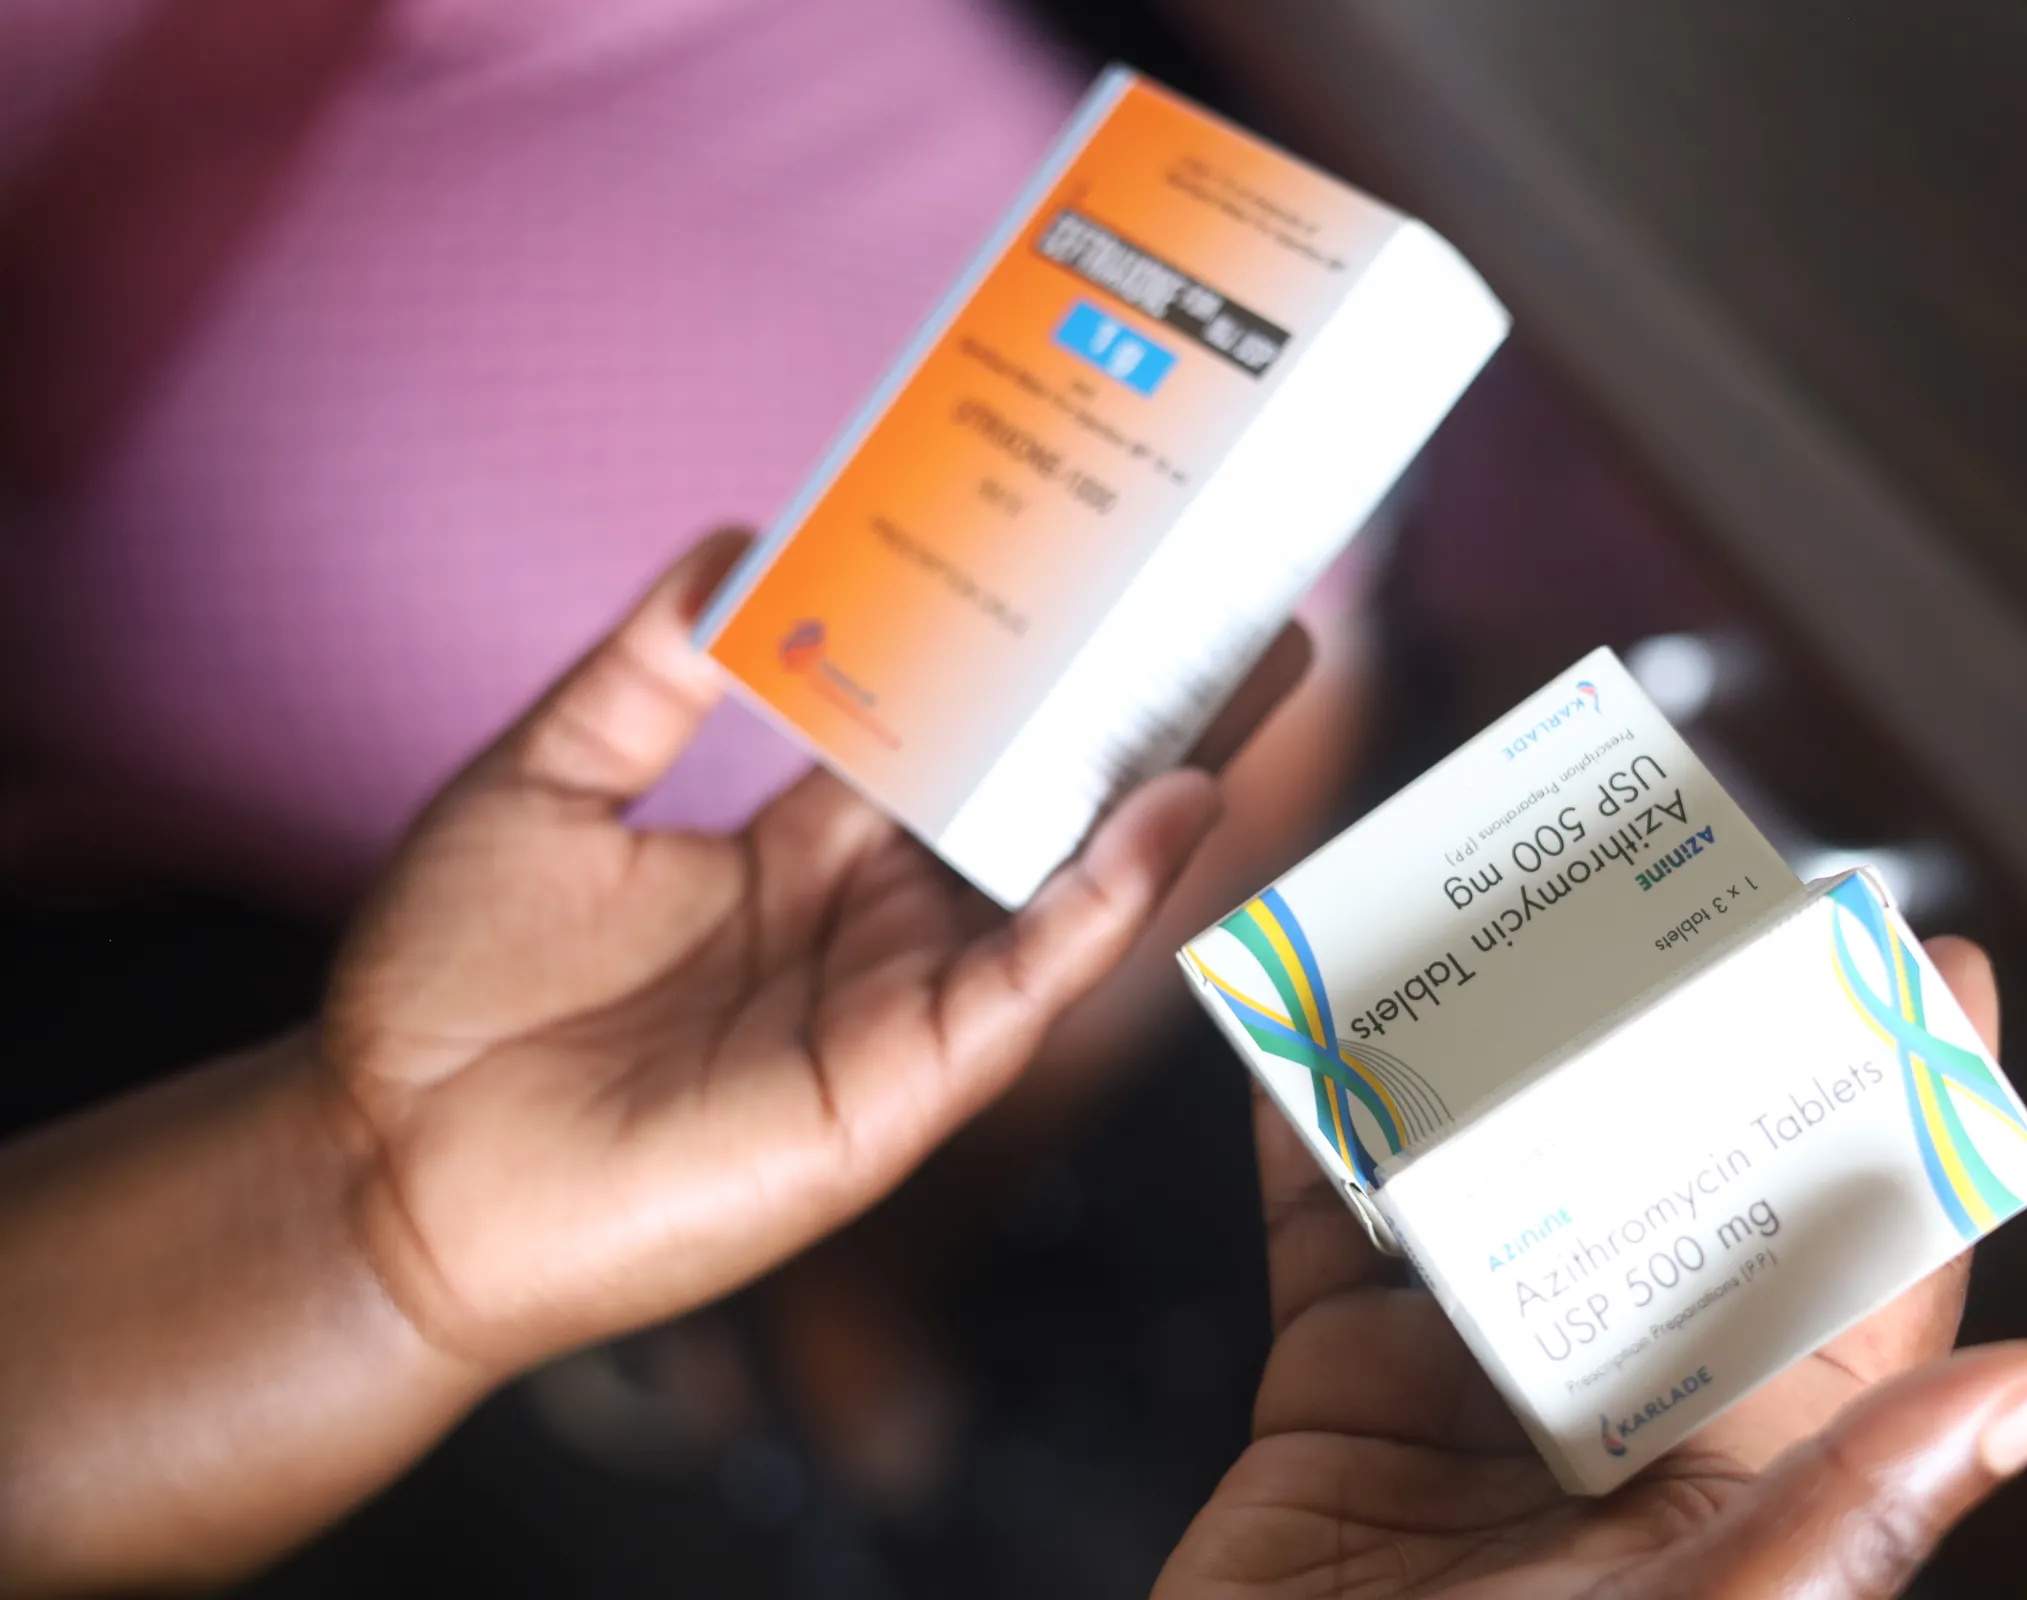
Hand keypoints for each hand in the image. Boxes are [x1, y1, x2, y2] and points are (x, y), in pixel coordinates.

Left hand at [324, 531, 1301, 1374]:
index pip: (949, 731)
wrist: (382, 1166)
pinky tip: (1169, 809)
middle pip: (1037, 799)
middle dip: (1139, 704)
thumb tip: (742, 540)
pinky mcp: (896, 1087)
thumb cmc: (443, 996)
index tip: (1091, 545)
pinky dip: (1105, 898)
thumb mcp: (543, 785)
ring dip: (1163, 780)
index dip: (1021, 647)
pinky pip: (1025, 981)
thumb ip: (649, 668)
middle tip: (1236, 592)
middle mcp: (873, 924)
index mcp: (806, 853)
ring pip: (1064, 882)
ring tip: (1255, 669)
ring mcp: (895, 1004)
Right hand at [1160, 938, 2026, 1598]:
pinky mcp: (1337, 1395)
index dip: (1904, 1115)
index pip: (1857, 1265)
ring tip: (1490, 931)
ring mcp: (1470, 1395)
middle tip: (1677, 895)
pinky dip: (1316, 1133)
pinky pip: (1329, 1235)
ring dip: (1490, 1061)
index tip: (1929, 968)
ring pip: (1499, 1183)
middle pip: (1666, 1183)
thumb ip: (1852, 1513)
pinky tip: (1314, 1039)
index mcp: (1741, 1462)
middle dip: (1679, 1040)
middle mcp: (1617, 1411)